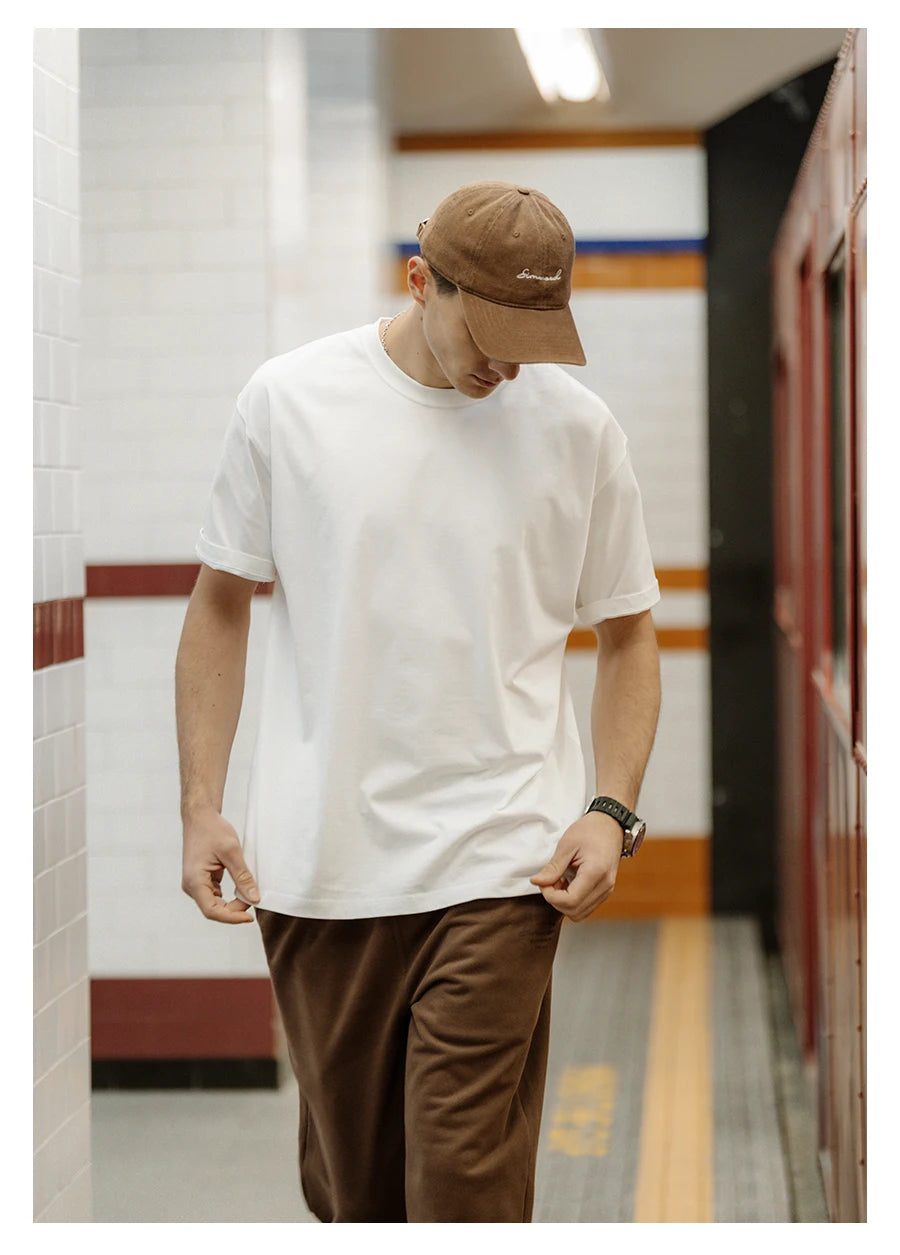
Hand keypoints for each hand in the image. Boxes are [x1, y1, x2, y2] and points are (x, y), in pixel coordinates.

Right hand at [181, 806, 259, 923]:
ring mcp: (196, 884)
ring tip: (249, 892)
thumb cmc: (211, 830)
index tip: (249, 917)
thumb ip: (243, 876)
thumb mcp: (231, 852)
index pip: (212, 911)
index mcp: (194, 881)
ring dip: (233, 903)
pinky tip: (242, 888)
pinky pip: (216, 895)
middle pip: (214, 909)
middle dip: (235, 909)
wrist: (200, 817)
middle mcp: (192, 886)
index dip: (232, 917)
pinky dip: (230, 895)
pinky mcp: (202, 880)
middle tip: (254, 898)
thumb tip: (254, 898)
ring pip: (216, 904)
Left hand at [529, 811, 622, 921]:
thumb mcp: (566, 845)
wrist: (610, 825)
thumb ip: (552, 868)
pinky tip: (568, 883)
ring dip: (564, 902)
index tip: (544, 881)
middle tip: (550, 880)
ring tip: (559, 881)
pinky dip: (573, 901)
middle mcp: (604, 886)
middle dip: (556, 900)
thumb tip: (536, 882)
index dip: (551, 896)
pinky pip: (586, 907)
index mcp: (596, 872)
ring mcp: (607, 890)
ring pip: (580, 913)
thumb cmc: (590, 830)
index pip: (570, 901)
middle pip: (574, 911)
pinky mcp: (605, 891)